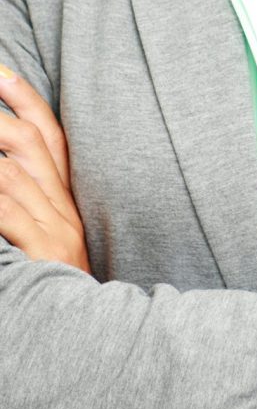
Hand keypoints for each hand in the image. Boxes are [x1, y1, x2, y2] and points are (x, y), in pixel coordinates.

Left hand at [0, 65, 89, 271]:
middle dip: (0, 111)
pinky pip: (9, 213)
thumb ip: (31, 204)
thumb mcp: (51, 240)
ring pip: (14, 171)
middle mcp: (64, 205)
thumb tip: (7, 170)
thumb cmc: (60, 288)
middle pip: (31, 143)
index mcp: (66, 198)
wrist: (94, 337)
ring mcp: (55, 228)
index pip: (50, 134)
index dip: (25, 98)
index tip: (0, 71)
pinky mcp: (42, 252)